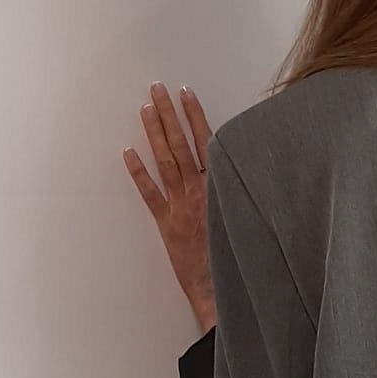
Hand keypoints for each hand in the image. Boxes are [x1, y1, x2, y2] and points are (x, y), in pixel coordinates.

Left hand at [125, 84, 216, 333]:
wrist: (224, 288)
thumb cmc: (240, 254)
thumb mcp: (248, 216)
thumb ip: (240, 189)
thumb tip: (240, 161)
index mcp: (220, 187)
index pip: (206, 142)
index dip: (195, 116)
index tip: (186, 93)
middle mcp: (199, 192)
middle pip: (181, 145)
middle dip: (169, 115)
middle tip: (157, 89)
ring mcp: (180, 207)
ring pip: (166, 163)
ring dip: (155, 134)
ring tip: (145, 109)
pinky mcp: (167, 225)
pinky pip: (150, 194)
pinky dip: (138, 173)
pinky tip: (128, 153)